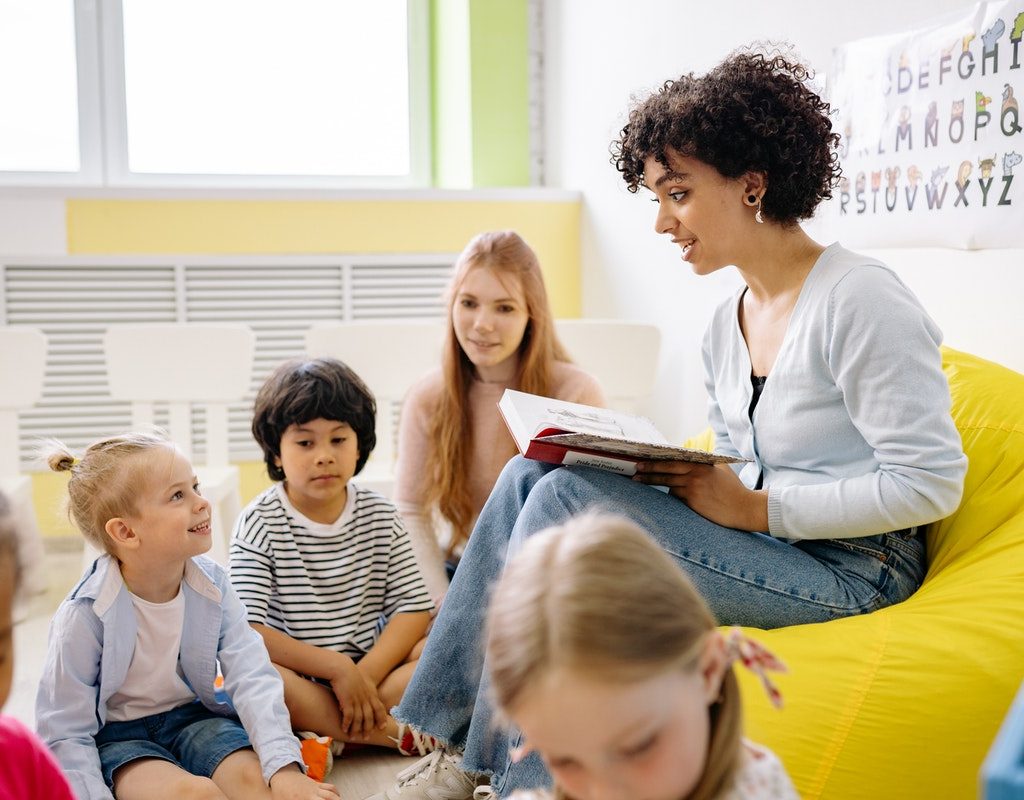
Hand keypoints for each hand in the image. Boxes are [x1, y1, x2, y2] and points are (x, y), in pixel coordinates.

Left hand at [269, 764, 339, 798]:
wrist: (282, 774)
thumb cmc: (280, 792)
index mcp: (302, 799)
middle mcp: (311, 794)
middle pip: (329, 798)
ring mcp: (315, 788)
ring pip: (331, 793)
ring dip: (337, 798)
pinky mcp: (316, 784)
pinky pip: (329, 787)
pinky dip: (335, 792)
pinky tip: (337, 796)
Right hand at [328, 654, 388, 738]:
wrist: (342, 668)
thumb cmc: (350, 675)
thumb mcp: (361, 683)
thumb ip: (364, 693)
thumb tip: (361, 704)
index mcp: (370, 693)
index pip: (379, 708)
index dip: (381, 719)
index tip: (382, 727)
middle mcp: (365, 698)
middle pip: (370, 717)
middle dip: (368, 729)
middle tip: (366, 738)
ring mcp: (357, 699)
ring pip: (359, 719)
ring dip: (356, 730)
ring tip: (353, 737)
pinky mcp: (347, 700)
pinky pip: (349, 716)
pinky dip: (347, 724)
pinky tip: (344, 729)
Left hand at [633, 461, 768, 531]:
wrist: (744, 508)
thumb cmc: (733, 489)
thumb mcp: (721, 469)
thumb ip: (704, 464)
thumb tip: (688, 458)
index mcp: (702, 464)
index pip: (674, 460)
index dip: (658, 460)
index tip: (644, 458)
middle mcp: (696, 474)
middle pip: (666, 470)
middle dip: (648, 470)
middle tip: (635, 470)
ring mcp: (693, 488)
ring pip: (668, 484)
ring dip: (653, 482)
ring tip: (638, 481)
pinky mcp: (693, 502)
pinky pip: (676, 497)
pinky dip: (672, 495)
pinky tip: (669, 495)